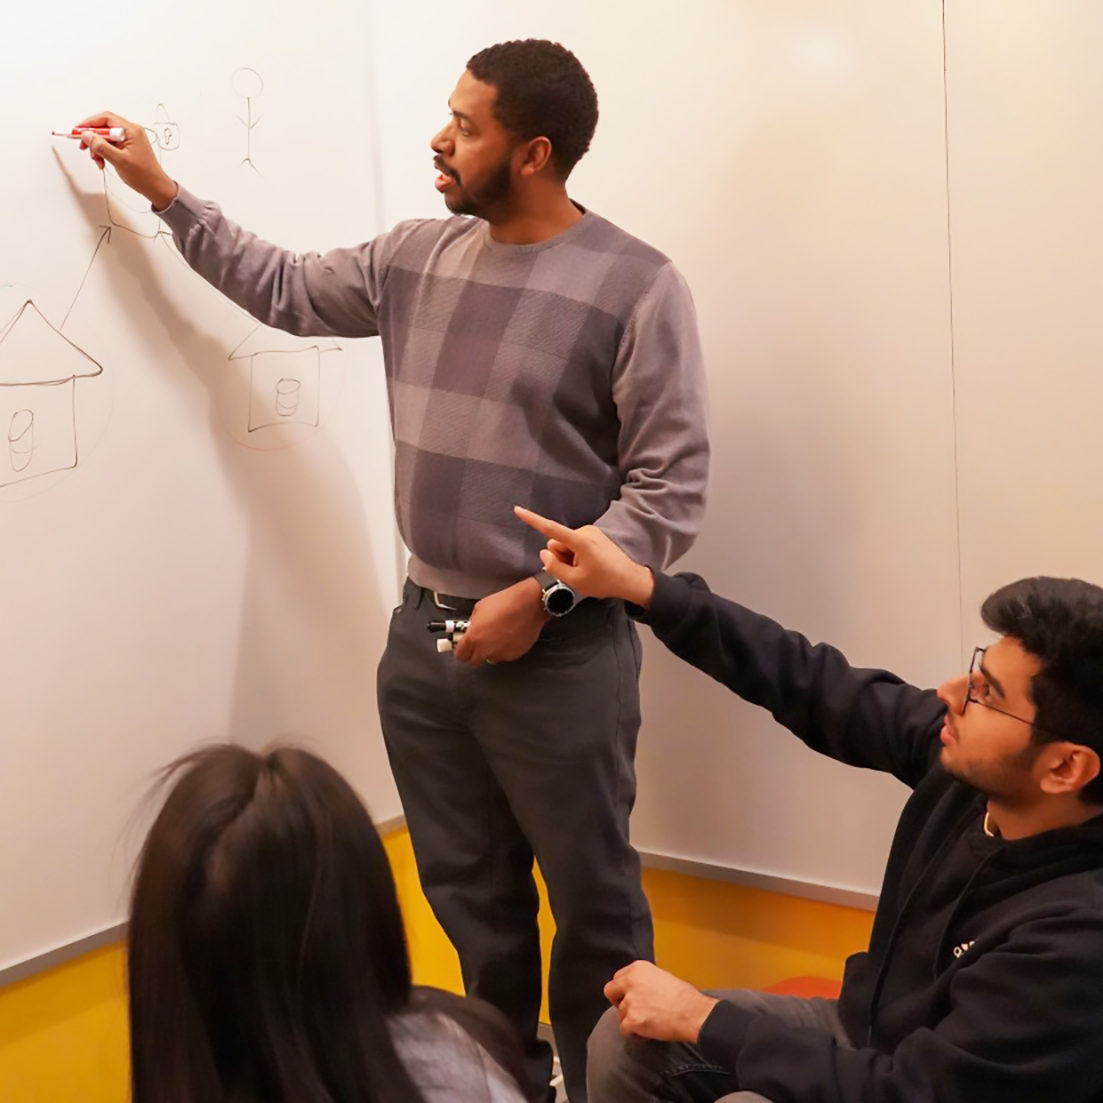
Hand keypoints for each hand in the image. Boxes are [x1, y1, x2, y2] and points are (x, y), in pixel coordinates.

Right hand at [74, 112, 178, 210]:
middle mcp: (131, 132)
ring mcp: (130, 140)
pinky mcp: (128, 148)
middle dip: (92, 137)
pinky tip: (102, 162)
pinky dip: (104, 152)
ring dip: (97, 147)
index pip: (106, 119)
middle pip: (104, 127)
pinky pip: (111, 145)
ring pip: (106, 137)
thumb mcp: (119, 160)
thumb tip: (87, 135)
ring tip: (96, 159)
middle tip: (83, 146)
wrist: (156, 188)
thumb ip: (101, 146)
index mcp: (132, 131)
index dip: (90, 122)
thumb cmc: (144, 176)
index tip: (78, 130)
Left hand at [452, 578, 548, 664]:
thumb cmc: (505, 603)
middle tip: (479, 642)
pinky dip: (505, 648)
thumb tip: (473, 628)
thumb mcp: (480, 608)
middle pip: (474, 661)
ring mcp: (501, 655)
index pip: (460, 656)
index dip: (461, 650)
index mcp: (473, 639)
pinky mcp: (515, 655)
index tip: (463, 646)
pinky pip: (505, 654)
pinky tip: (510, 635)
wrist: (529, 605)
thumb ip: (473, 623)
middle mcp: (486, 651)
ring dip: (491, 650)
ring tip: (499, 635)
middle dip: (474, 653)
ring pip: (491, 658)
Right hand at [514, 507, 654, 606]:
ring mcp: (591, 532)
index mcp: (580, 541)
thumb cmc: (604, 581)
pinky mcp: (595, 535)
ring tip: (586, 569)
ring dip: (569, 556)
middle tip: (575, 571)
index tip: (517, 510)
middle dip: (560, 555)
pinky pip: (576, 543)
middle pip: (557, 541)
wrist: (631, 579)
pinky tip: (590, 565)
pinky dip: (577, 554)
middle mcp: (585, 532)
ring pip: (566, 543)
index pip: (550, 529)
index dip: (532, 520)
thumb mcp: (575, 580)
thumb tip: (544, 553)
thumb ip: (554, 566)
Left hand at [604, 961, 718, 1042]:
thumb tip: (637, 991)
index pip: (618, 978)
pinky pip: (625, 1030)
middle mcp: (630, 981)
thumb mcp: (661, 977)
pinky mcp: (632, 1019)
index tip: (632, 997)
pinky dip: (635, 1034)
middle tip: (634, 1010)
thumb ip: (643, 981)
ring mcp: (630, 1001)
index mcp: (637, 968)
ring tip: (648, 1022)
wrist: (692, 1013)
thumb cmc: (683, 997)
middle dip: (619, 1002)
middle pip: (610, 992)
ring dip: (631, 1020)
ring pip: (619, 1014)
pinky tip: (648, 1032)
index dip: (624, 990)